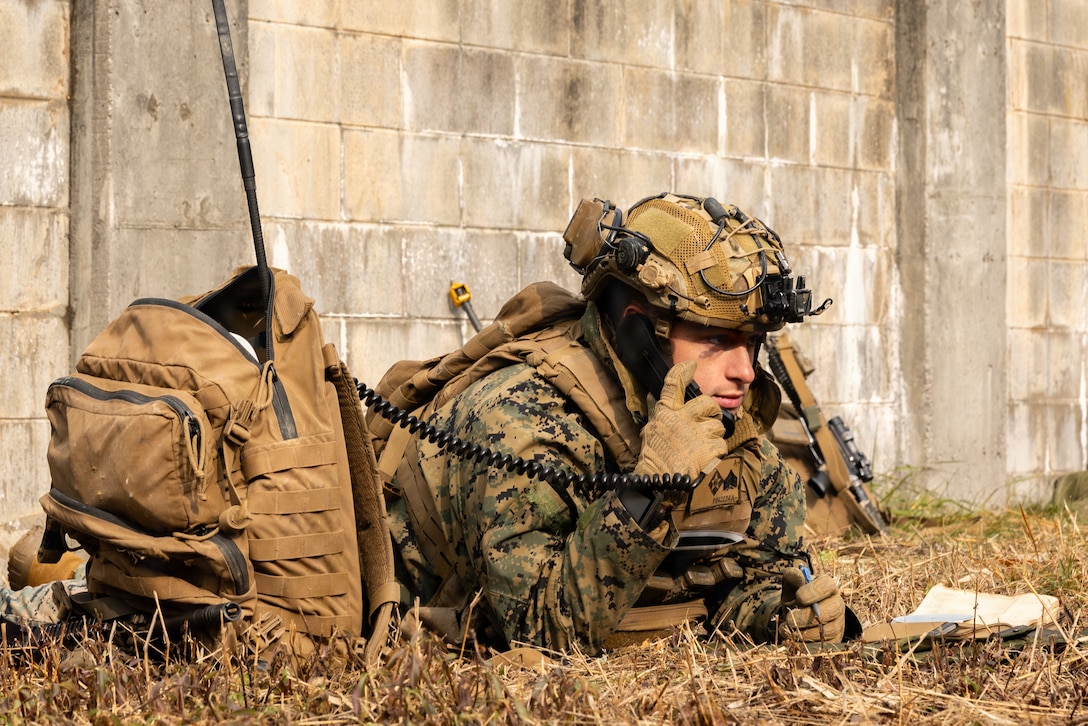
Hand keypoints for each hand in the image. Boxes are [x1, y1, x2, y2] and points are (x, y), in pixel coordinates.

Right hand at [635, 360, 728, 482]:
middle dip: (711, 413)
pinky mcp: (709, 448)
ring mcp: (697, 432)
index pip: (674, 385)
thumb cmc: (655, 456)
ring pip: (717, 426)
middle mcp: (683, 418)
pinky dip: (715, 452)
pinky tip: (704, 458)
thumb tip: (663, 400)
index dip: (682, 372)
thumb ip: (664, 414)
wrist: (660, 480)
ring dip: (713, 436)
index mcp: (666, 412)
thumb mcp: (652, 430)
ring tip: (701, 447)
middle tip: (706, 423)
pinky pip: (720, 444)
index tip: (690, 366)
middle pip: (708, 403)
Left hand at [778, 567, 846, 642]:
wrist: (798, 618)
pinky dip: (805, 645)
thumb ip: (792, 579)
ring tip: (787, 629)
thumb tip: (795, 573)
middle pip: (832, 610)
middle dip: (807, 616)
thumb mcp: (791, 588)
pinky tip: (791, 641)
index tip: (798, 597)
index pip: (828, 585)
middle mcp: (837, 604)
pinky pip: (824, 646)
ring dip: (805, 632)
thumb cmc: (796, 599)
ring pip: (828, 631)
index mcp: (828, 587)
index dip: (814, 592)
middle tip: (789, 619)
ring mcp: (838, 624)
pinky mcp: (834, 641)